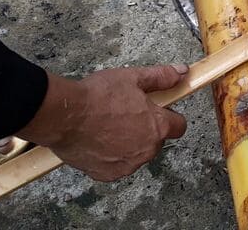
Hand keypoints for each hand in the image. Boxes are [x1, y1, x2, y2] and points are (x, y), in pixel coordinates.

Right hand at [17, 66, 187, 181]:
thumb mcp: (134, 78)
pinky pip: (117, 165)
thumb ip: (162, 77)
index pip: (179, 126)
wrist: (64, 116)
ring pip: (137, 154)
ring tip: (109, 126)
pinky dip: (111, 156)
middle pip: (156, 140)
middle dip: (147, 129)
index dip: (170, 116)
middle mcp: (146, 150)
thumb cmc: (99, 96)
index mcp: (158, 127)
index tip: (158, 110)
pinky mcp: (107, 174)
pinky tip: (99, 140)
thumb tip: (182, 72)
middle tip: (126, 114)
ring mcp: (127, 165)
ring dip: (129, 143)